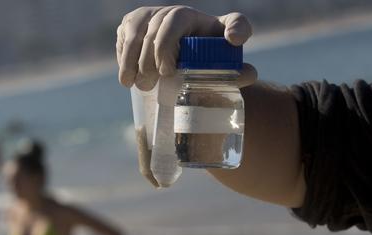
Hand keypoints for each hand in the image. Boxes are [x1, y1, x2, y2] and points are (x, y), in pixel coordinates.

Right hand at [116, 6, 256, 89]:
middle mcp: (168, 12)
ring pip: (133, 36)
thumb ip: (240, 68)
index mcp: (191, 17)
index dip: (168, 46)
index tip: (169, 72)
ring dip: (130, 62)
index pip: (175, 23)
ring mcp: (148, 16)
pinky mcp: (131, 23)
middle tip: (149, 86)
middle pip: (152, 34)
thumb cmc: (209, 54)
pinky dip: (122, 58)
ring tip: (131, 84)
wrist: (187, 52)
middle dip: (147, 63)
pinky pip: (122, 38)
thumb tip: (248, 74)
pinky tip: (126, 75)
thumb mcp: (227, 56)